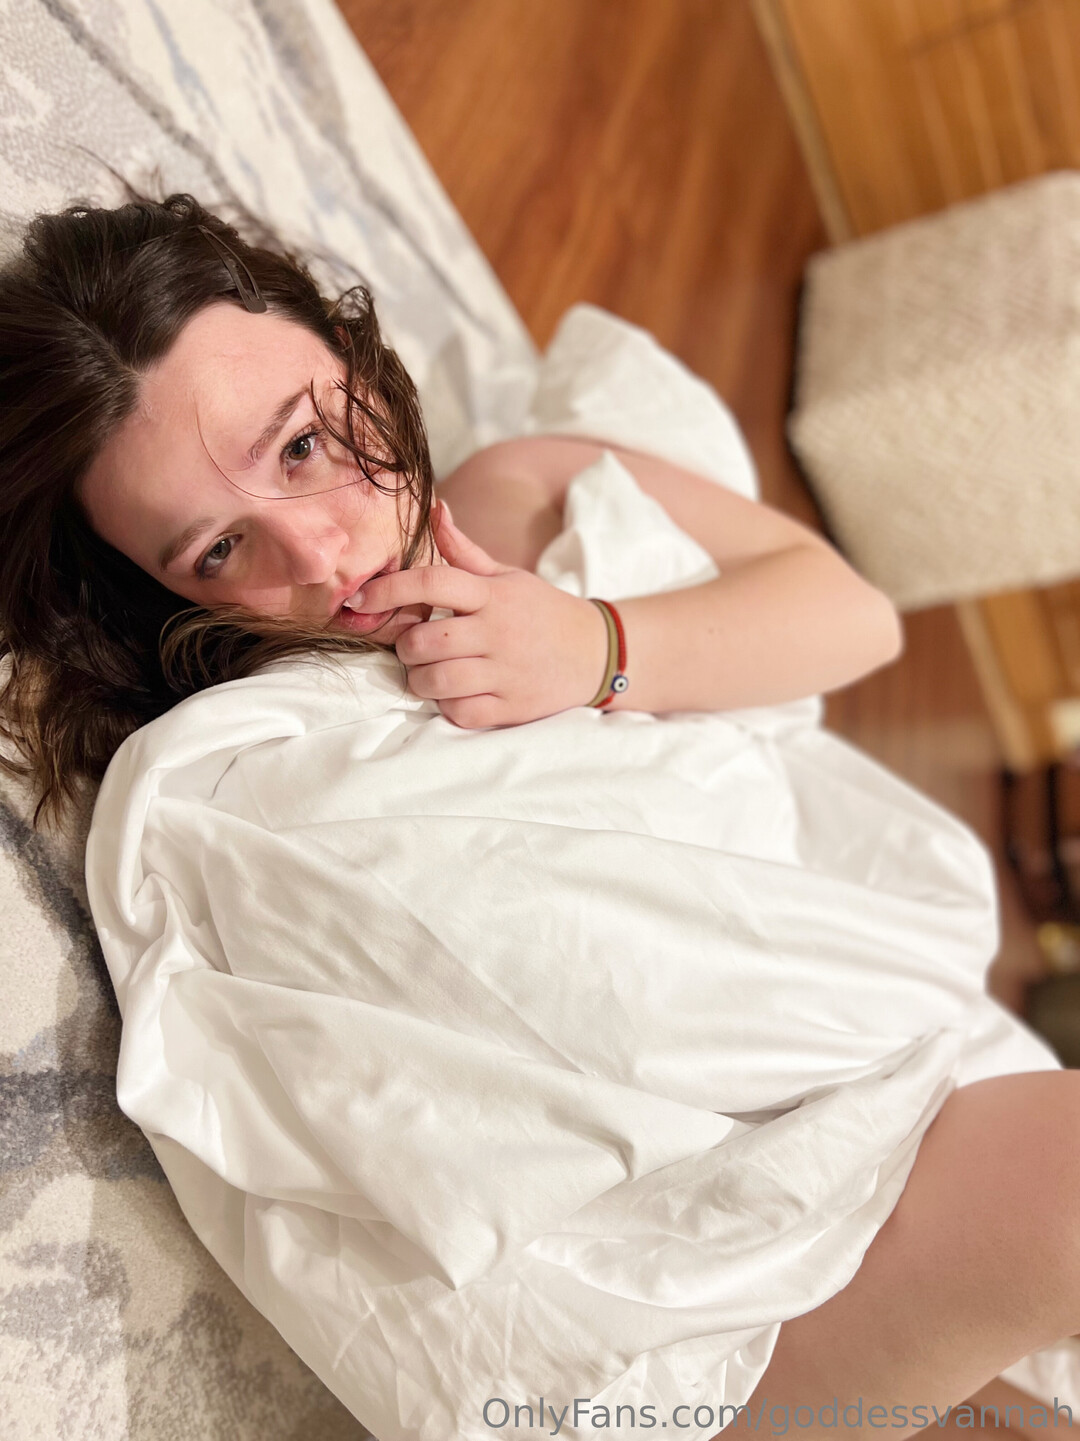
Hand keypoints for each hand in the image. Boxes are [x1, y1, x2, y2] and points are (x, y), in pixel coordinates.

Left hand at [356, 499, 609, 727]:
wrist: (596, 652)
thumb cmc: (541, 612)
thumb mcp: (507, 576)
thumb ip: (464, 551)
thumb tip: (435, 509)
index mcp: (493, 595)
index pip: (432, 583)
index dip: (387, 590)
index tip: (358, 599)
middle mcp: (498, 632)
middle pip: (424, 641)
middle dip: (405, 646)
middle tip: (414, 645)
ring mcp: (506, 672)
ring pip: (436, 681)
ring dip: (420, 679)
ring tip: (429, 671)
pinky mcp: (513, 707)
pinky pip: (460, 712)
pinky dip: (448, 705)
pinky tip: (455, 693)